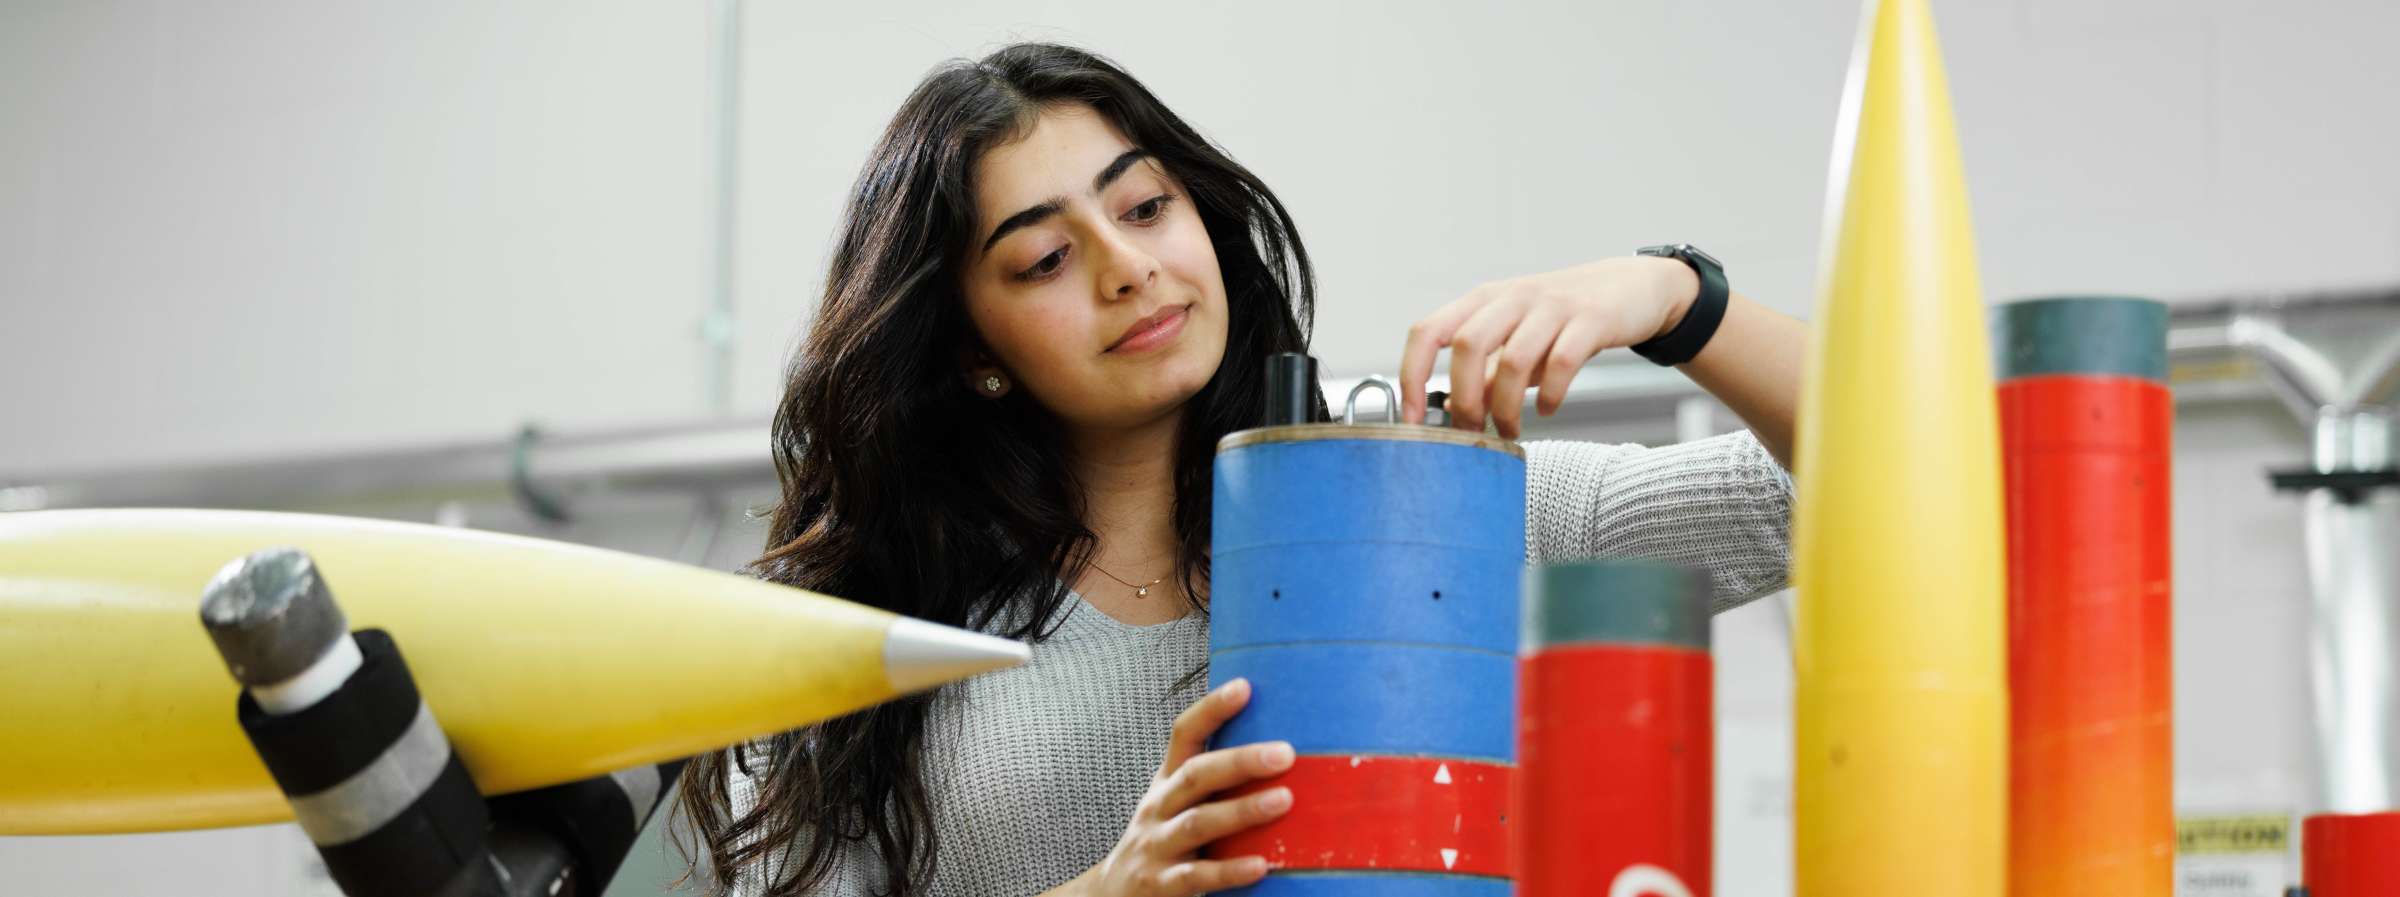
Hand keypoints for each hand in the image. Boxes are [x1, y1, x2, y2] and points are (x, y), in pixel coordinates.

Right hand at [1060, 678, 1293, 895]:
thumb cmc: (1161, 844)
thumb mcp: (1176, 806)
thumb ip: (1214, 785)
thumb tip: (1281, 759)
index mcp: (1166, 783)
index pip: (1183, 735)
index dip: (1211, 710)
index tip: (1244, 687)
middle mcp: (1158, 808)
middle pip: (1195, 775)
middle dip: (1240, 761)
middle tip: (1285, 753)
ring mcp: (1157, 846)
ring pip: (1198, 822)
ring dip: (1241, 810)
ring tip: (1284, 801)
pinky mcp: (1160, 886)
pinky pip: (1196, 877)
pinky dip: (1229, 870)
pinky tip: (1260, 865)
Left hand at [1399, 255, 1700, 437]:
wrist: (1633, 289)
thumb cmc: (1565, 319)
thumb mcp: (1516, 338)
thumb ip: (1485, 372)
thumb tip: (1450, 411)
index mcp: (1483, 301)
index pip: (1428, 332)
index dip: (1412, 375)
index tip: (1412, 420)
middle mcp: (1512, 297)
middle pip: (1467, 346)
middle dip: (1463, 399)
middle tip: (1471, 434)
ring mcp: (1552, 305)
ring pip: (1513, 359)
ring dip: (1505, 407)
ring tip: (1509, 432)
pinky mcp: (1591, 319)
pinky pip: (1562, 362)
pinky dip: (1550, 395)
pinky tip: (1547, 409)